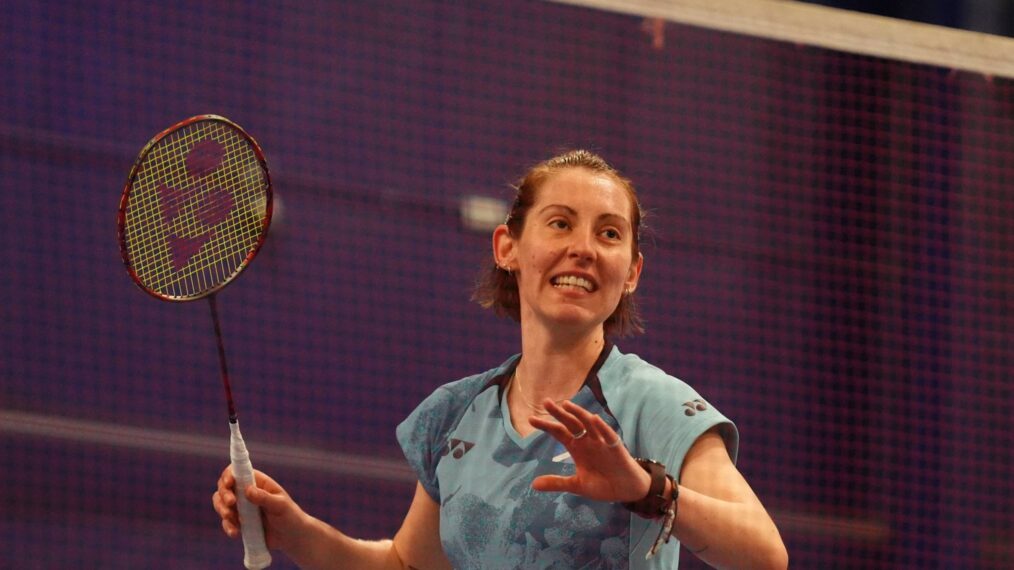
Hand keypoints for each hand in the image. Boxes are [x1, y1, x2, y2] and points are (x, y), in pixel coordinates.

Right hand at [211, 466, 306, 552]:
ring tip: (230, 517)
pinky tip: (235, 532)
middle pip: (225, 487)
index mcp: (258, 483)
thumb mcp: (280, 505)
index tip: (229, 483)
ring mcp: (241, 508)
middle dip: (224, 494)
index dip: (229, 475)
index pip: (238, 472)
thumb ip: (264, 498)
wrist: (292, 537)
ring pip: (221, 504)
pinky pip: (227, 522)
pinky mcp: (239, 522)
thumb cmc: (290, 516)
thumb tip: (247, 489)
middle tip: (230, 503)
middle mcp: (247, 493)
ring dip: (221, 509)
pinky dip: (227, 526)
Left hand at [528, 400, 651, 502]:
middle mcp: (588, 441)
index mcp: (577, 448)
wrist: (626, 491)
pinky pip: (608, 435)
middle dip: (559, 413)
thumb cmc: (603, 485)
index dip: (546, 426)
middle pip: (571, 423)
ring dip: (579, 414)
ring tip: (567, 405)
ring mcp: (602, 442)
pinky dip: (602, 427)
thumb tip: (534, 485)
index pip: (559, 433)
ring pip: (589, 424)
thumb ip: (557, 483)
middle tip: (545, 402)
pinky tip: (594, 419)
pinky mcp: (616, 447)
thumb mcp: (577, 485)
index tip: (530, 420)